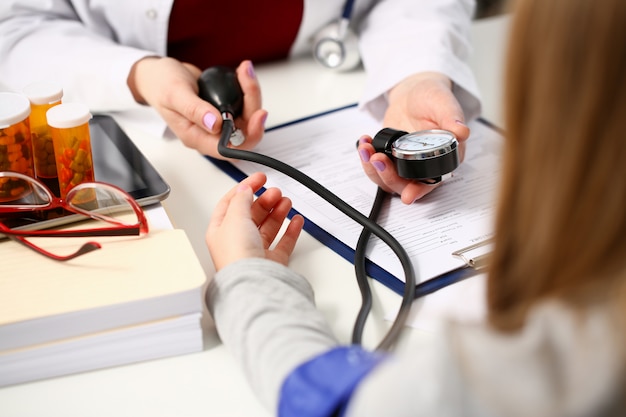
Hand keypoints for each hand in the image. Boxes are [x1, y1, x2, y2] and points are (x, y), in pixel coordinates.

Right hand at [128, 57, 266, 157]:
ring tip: (245, 71)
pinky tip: (243, 74)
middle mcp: (210, 134)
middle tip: (249, 83)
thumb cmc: (161, 85)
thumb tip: (215, 124)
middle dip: (253, 109)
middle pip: (244, 134)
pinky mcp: (225, 111)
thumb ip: (194, 109)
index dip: (248, 136)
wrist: (158, 74)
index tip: (258, 115)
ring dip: (252, 95)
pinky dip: (247, 90)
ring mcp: (219, 123)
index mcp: (196, 138)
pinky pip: (244, 106)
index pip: (228, 148)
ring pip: (247, 118)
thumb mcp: (174, 94)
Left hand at [206, 172, 304, 270]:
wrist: (253, 282)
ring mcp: (255, 252)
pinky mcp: (272, 262)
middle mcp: (236, 242)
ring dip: (277, 212)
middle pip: (251, 215)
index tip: (259, 178)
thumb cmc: (236, 255)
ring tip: (286, 201)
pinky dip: (291, 230)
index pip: (230, 204)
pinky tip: (295, 220)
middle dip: (264, 200)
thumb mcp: (235, 217)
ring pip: (268, 227)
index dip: (244, 188)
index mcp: (220, 231)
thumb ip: (241, 200)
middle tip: (276, 191)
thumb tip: (244, 189)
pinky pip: (283, 243)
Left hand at [357, 72, 469, 203]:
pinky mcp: (390, 158)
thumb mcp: (443, 103)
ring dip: (373, 169)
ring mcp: (405, 163)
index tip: (408, 195)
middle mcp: (424, 165)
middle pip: (405, 185)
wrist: (414, 93)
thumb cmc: (432, 98)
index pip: (432, 181)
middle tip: (377, 158)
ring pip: (387, 180)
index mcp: (444, 157)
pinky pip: (376, 168)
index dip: (419, 190)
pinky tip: (364, 144)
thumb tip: (462, 132)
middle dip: (388, 176)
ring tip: (366, 149)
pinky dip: (367, 160)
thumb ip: (451, 117)